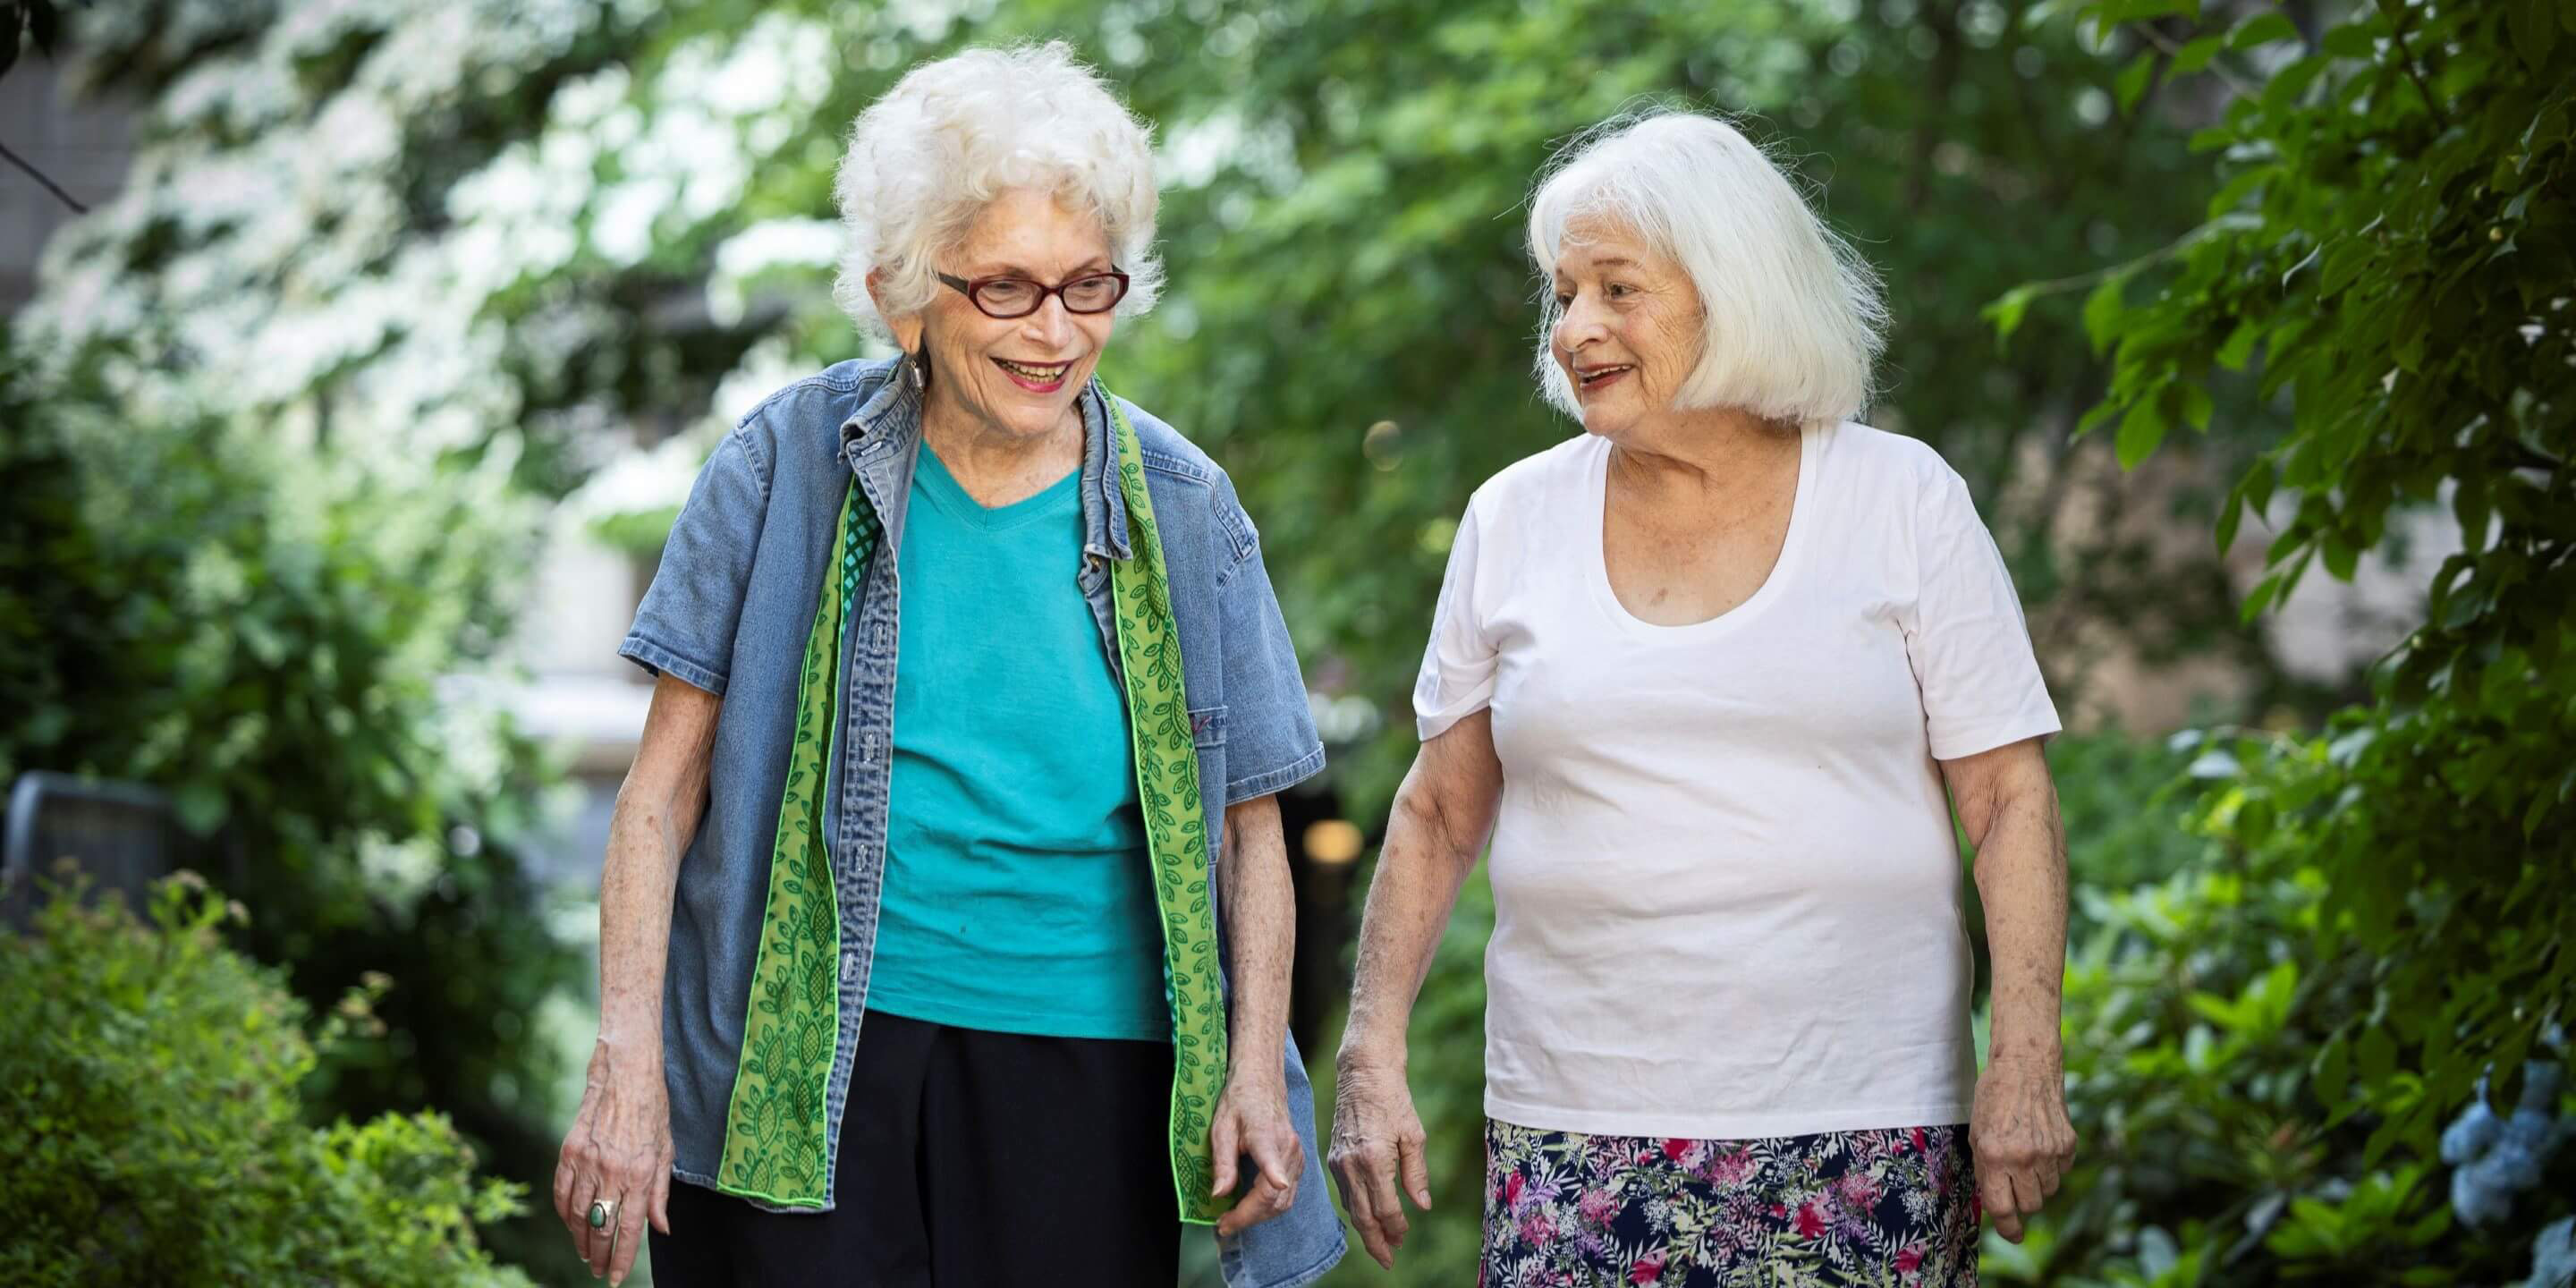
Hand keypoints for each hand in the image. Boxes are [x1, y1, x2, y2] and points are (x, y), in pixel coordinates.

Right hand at [553, 1038, 674, 1283]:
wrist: (626, 1074)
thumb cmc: (653, 1112)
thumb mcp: (667, 1152)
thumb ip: (661, 1194)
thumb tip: (661, 1229)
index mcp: (641, 1174)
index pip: (628, 1229)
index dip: (621, 1258)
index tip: (615, 1278)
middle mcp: (613, 1171)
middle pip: (601, 1228)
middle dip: (600, 1256)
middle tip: (599, 1271)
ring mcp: (588, 1161)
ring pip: (578, 1215)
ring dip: (580, 1239)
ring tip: (586, 1253)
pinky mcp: (569, 1151)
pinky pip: (562, 1192)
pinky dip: (564, 1213)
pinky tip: (571, 1224)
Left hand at [1210, 1073, 1304, 1237]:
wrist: (1263, 1082)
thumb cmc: (1239, 1102)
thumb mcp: (1221, 1128)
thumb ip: (1223, 1162)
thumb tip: (1219, 1194)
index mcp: (1265, 1134)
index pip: (1271, 1156)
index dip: (1274, 1173)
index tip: (1278, 1185)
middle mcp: (1287, 1147)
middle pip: (1273, 1194)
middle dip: (1248, 1217)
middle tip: (1222, 1226)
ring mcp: (1297, 1156)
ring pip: (1282, 1201)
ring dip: (1258, 1217)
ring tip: (1232, 1221)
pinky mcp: (1298, 1163)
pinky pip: (1288, 1196)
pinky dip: (1268, 1208)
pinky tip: (1249, 1209)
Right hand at [1327, 1051, 1431, 1268]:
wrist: (1363, 1073)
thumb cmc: (1394, 1100)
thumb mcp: (1414, 1136)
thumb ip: (1416, 1174)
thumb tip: (1422, 1206)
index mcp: (1373, 1160)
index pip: (1385, 1208)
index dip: (1396, 1227)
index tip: (1405, 1238)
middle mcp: (1351, 1165)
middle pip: (1362, 1216)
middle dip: (1376, 1241)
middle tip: (1389, 1260)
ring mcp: (1338, 1161)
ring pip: (1351, 1207)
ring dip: (1365, 1228)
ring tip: (1381, 1243)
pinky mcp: (1334, 1156)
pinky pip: (1344, 1192)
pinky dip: (1356, 1208)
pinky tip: (1367, 1215)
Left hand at [1970, 1054, 2077, 1243]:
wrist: (2025, 1066)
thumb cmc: (1994, 1099)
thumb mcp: (1977, 1135)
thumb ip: (1986, 1171)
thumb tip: (1997, 1204)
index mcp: (1995, 1156)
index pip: (2003, 1208)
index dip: (2007, 1227)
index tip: (2012, 1234)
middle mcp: (2024, 1157)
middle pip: (2031, 1205)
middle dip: (2022, 1200)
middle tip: (2015, 1182)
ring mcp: (2049, 1152)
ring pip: (2049, 1191)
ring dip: (2038, 1183)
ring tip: (2026, 1156)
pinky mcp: (2068, 1144)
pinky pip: (2062, 1172)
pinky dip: (2053, 1166)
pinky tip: (2042, 1143)